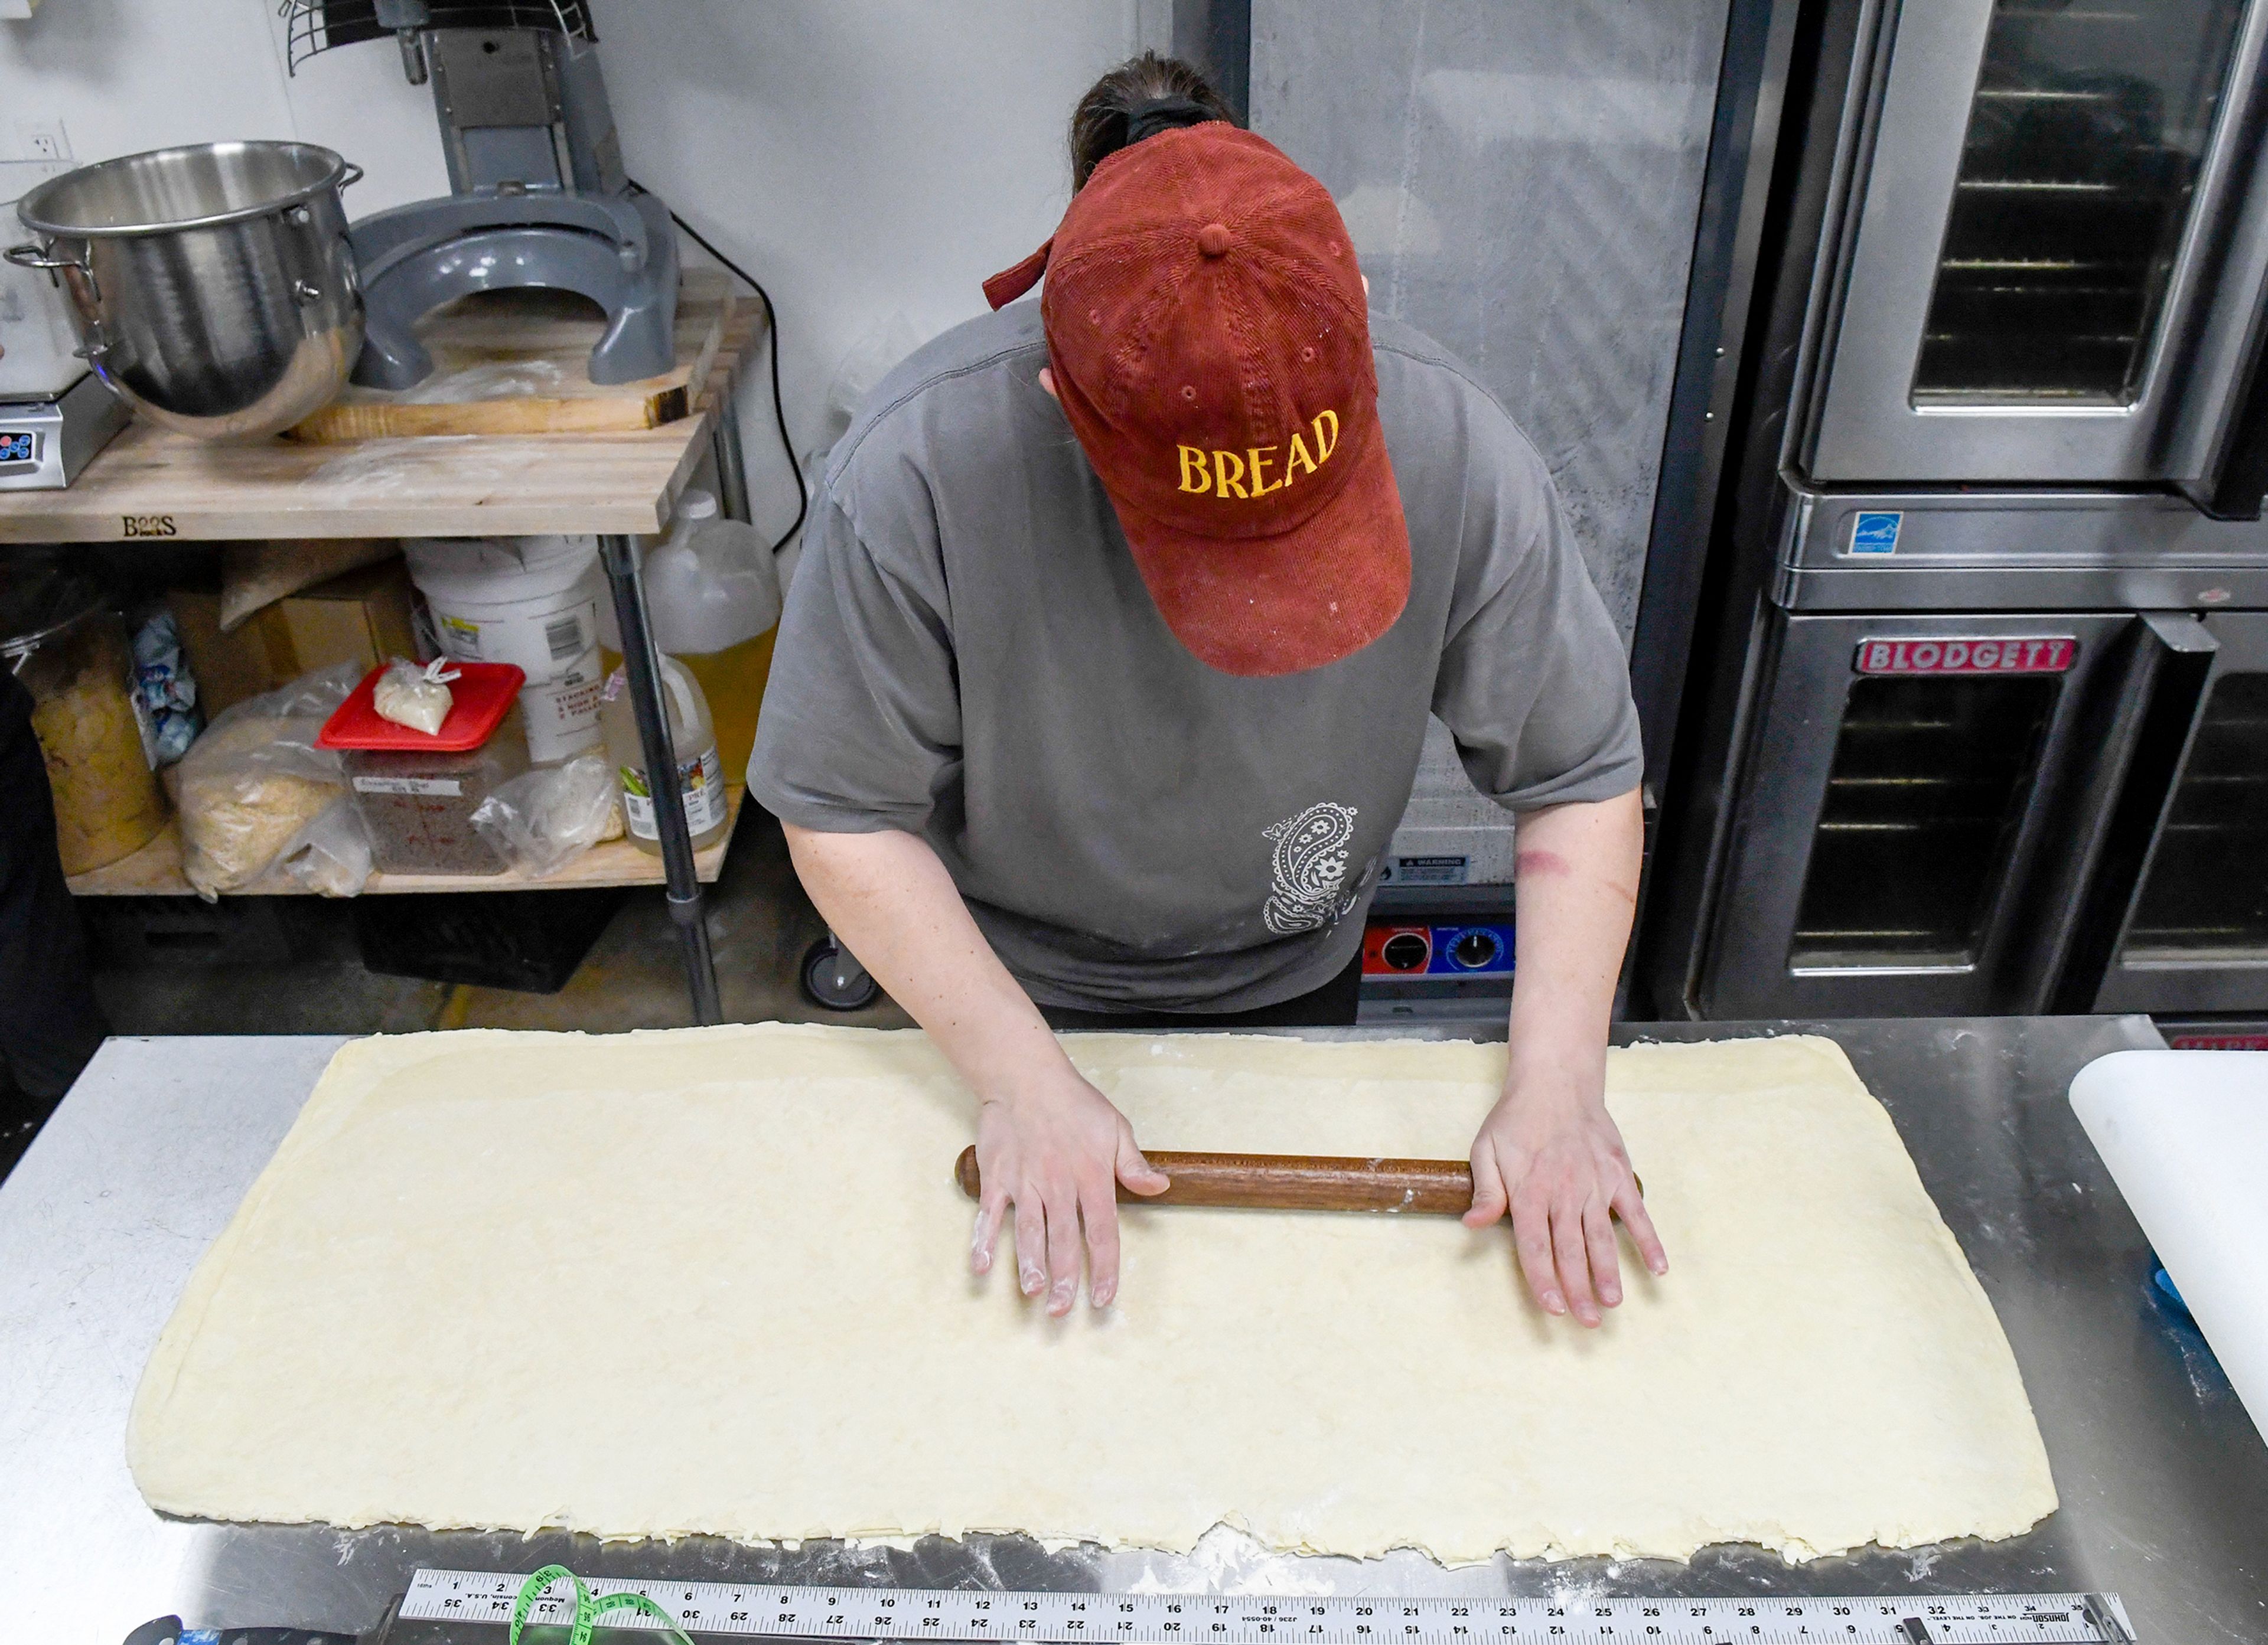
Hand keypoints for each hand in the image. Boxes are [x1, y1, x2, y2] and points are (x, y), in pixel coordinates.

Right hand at [969, 1065, 1168, 1314]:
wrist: (1027, 1076)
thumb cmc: (1075, 1103)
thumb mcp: (1116, 1128)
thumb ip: (1134, 1164)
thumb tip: (1160, 1188)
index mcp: (1091, 1177)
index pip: (1102, 1232)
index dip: (1104, 1268)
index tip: (1103, 1298)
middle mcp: (1058, 1185)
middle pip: (1063, 1241)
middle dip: (1064, 1280)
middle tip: (1061, 1312)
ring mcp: (1025, 1183)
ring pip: (1029, 1232)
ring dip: (1030, 1266)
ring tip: (1033, 1295)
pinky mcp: (997, 1177)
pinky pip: (990, 1215)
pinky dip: (984, 1241)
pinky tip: (982, 1267)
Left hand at [1464, 1082, 1666, 1325]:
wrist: (1556, 1082)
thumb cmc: (1516, 1119)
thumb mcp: (1485, 1150)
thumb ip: (1486, 1191)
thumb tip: (1472, 1224)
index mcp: (1530, 1191)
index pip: (1536, 1246)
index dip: (1544, 1280)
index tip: (1552, 1309)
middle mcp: (1564, 1193)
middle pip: (1571, 1250)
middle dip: (1578, 1290)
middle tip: (1588, 1324)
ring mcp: (1596, 1184)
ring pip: (1603, 1238)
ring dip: (1609, 1273)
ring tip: (1612, 1303)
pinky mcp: (1619, 1175)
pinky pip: (1637, 1212)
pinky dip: (1649, 1240)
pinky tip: (1659, 1268)